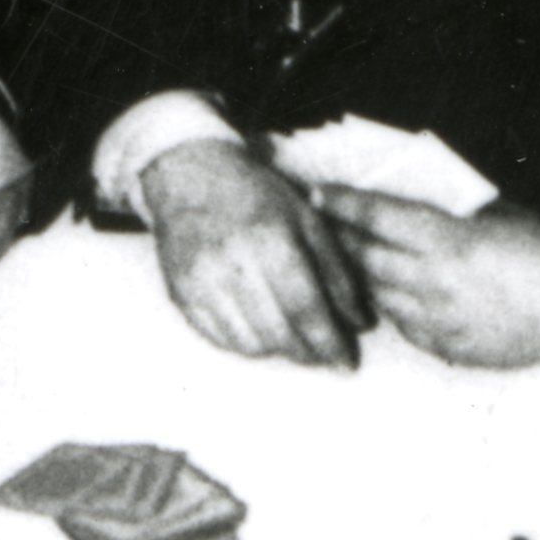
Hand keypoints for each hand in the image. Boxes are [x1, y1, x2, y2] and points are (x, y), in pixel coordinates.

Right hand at [140, 134, 366, 365]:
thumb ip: (337, 273)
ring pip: (251, 344)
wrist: (190, 177)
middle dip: (308, 354)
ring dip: (278, 350)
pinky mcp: (180, 293)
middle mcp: (232, 263)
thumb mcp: (309, 221)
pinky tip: (260, 331)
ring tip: (293, 339)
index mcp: (270, 240)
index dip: (331, 343)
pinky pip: (219, 339)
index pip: (306, 310)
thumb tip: (360, 323)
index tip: (347, 362)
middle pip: (280, 334)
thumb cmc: (258, 197)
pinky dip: (246, 344)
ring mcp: (200, 281)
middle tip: (324, 356)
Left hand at [316, 184, 539, 370]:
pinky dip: (397, 307)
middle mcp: (437, 284)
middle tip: (325, 225)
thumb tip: (399, 205)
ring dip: (367, 275)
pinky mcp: (452, 350)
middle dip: (343, 238)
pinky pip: (406, 326)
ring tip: (357, 259)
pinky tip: (401, 294)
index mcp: (448, 242)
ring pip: (380, 295)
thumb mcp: (493, 215)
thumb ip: (444, 215)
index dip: (343, 204)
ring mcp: (443, 322)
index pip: (376, 218)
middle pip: (367, 257)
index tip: (319, 194)